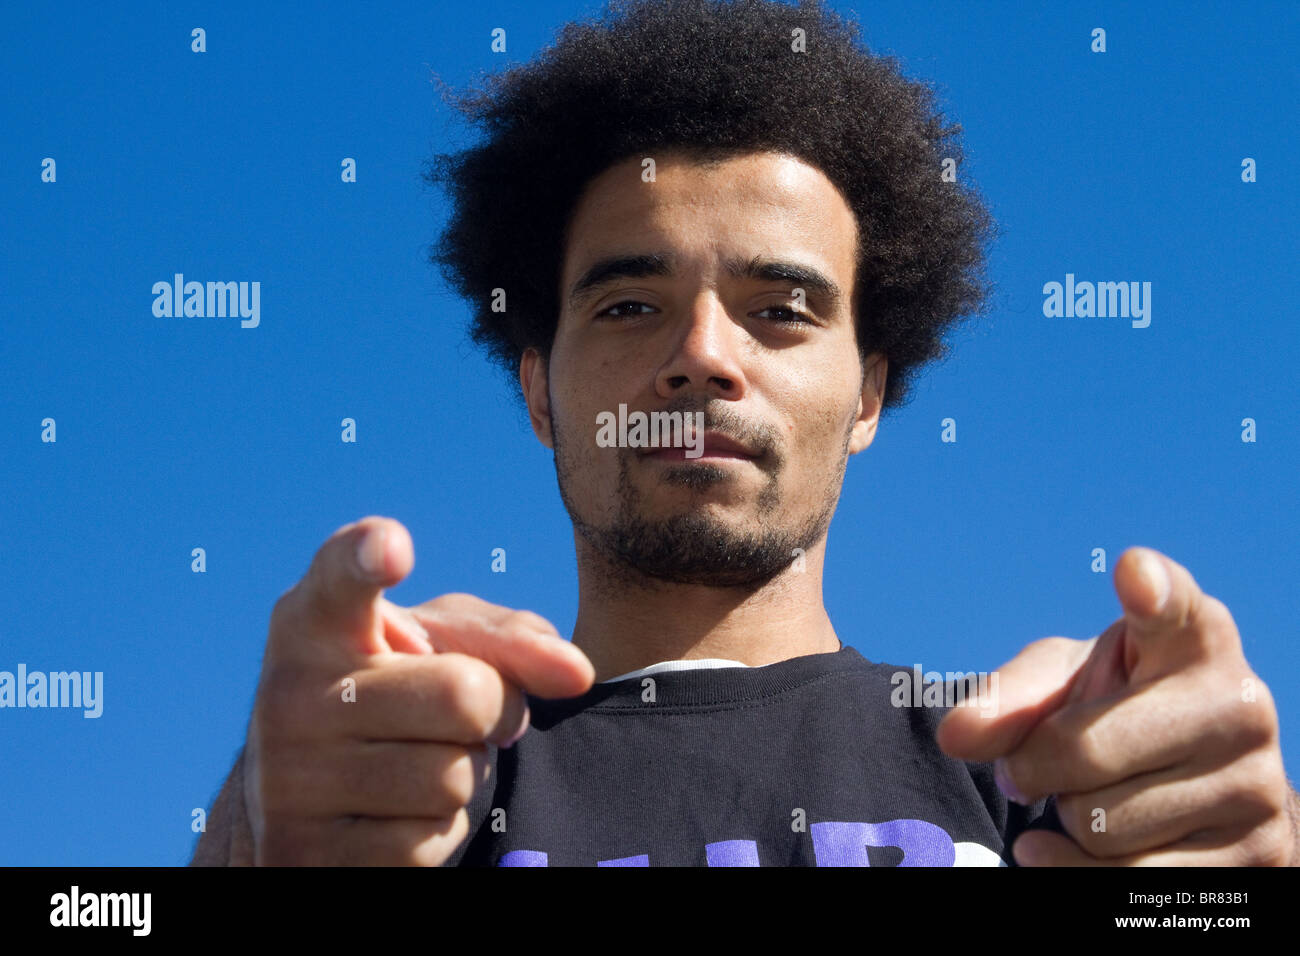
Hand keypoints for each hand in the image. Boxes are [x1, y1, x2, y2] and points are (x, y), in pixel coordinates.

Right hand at [243, 515, 593, 864]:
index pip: (342, 577)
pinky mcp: (306, 852)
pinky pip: (428, 843)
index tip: (392, 547)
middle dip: (491, 709)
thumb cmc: (396, 693)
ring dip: (463, 774)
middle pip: (464, 693)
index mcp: (316, 622)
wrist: (304, 800)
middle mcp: (289, 692)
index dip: (368, 556)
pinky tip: (395, 813)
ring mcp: (288, 779)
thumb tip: (577, 672)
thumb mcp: (443, 646)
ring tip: (417, 760)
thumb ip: (510, 639)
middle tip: (456, 715)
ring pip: (454, 778)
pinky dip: (435, 832)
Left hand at [937, 546, 1295, 865]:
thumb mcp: (1063, 684)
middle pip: (1087, 751)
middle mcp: (1240, 703)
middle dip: (1037, 766)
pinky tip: (1060, 844)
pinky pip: (1130, 881)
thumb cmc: (1119, 710)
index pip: (1173, 607)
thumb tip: (956, 734)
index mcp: (1193, 638)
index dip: (1152, 591)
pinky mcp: (1260, 855)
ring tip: (1090, 795)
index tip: (1134, 575)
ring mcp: (1257, 783)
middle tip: (1036, 764)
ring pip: (1103, 827)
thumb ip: (1008, 696)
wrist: (1198, 784)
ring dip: (1068, 819)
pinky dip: (1072, 868)